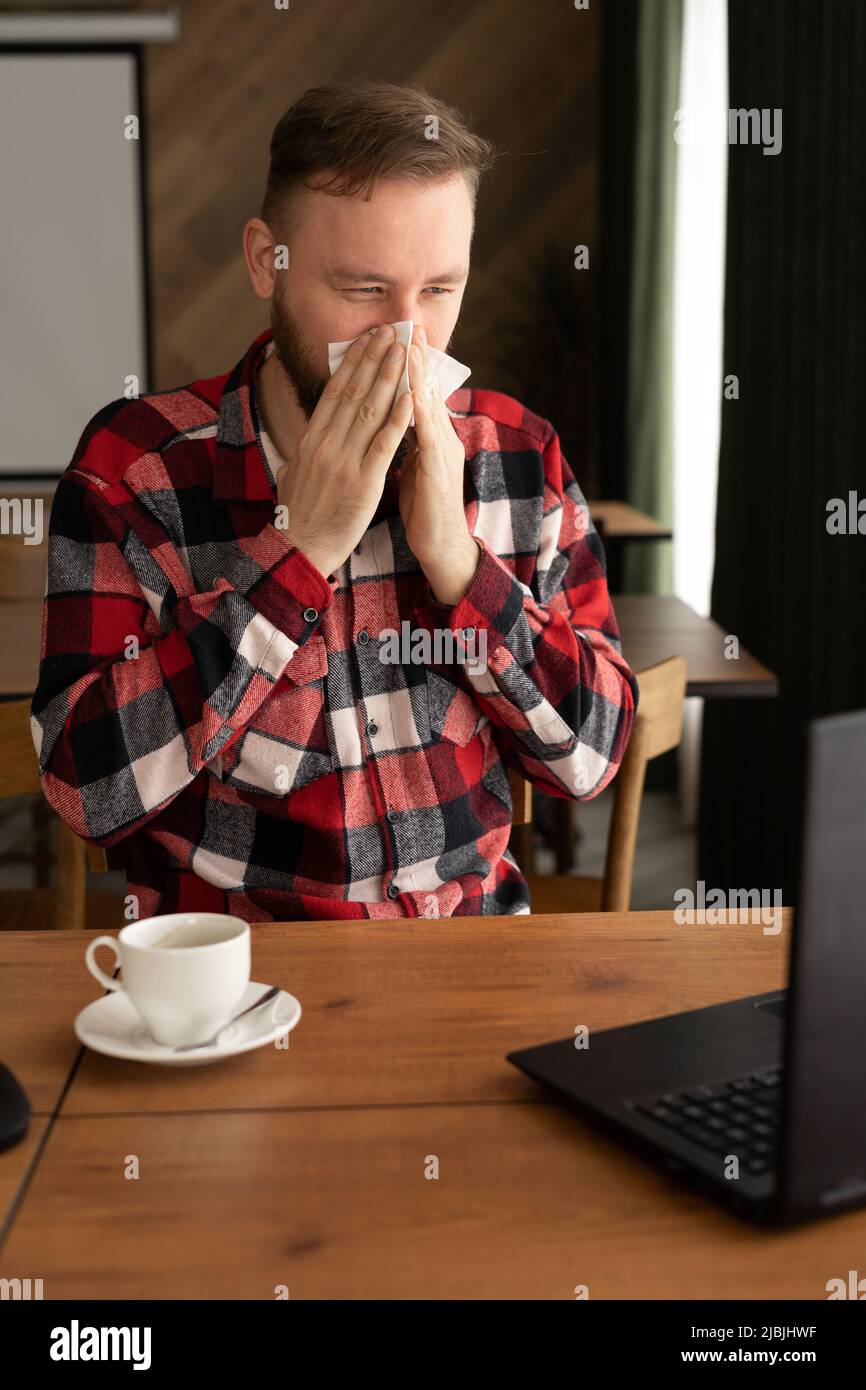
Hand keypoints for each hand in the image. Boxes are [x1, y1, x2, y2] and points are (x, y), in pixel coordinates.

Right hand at [276, 324, 413, 577]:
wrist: (299, 551)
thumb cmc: (297, 519)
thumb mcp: (290, 481)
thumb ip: (296, 462)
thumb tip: (292, 455)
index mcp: (310, 442)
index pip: (333, 394)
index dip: (351, 364)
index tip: (365, 340)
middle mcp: (326, 446)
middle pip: (353, 393)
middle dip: (374, 359)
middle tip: (390, 331)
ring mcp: (344, 463)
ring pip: (369, 411)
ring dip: (389, 377)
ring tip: (403, 351)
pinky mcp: (363, 483)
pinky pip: (384, 445)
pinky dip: (398, 419)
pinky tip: (411, 396)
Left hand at [399, 326, 480, 604]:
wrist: (441, 543)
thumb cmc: (424, 506)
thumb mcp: (412, 463)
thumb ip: (405, 437)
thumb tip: (393, 414)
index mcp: (430, 435)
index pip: (418, 391)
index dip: (409, 364)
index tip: (397, 335)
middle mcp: (440, 437)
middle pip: (426, 389)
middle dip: (416, 357)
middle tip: (407, 324)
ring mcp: (442, 451)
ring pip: (429, 405)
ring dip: (419, 375)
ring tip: (409, 346)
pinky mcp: (438, 469)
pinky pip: (428, 435)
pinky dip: (421, 411)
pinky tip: (414, 393)